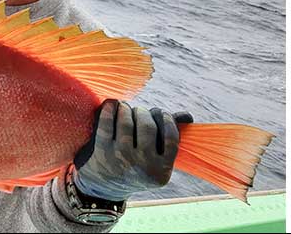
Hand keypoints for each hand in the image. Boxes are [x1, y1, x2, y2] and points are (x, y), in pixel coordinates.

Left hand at [72, 100, 193, 201]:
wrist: (105, 187)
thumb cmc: (136, 166)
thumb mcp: (156, 160)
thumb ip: (170, 137)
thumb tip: (188, 116)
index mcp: (162, 171)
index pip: (171, 137)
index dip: (166, 119)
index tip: (160, 113)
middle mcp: (143, 166)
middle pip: (148, 126)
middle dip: (144, 113)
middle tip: (140, 111)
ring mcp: (122, 159)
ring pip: (127, 122)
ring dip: (127, 109)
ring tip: (125, 107)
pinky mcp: (103, 153)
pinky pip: (107, 124)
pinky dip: (109, 109)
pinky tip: (111, 104)